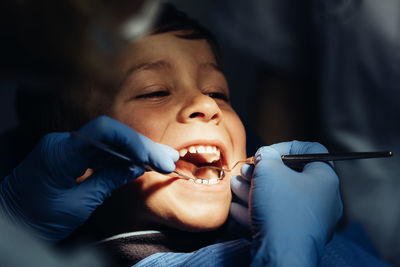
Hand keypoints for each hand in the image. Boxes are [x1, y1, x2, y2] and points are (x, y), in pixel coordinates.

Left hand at [0, 116, 178, 241]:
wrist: (12, 221)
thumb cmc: (37, 218)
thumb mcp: (77, 205)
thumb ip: (108, 181)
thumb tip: (135, 168)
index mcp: (61, 152)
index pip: (103, 131)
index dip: (130, 140)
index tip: (150, 157)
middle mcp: (65, 142)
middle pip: (111, 136)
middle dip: (141, 147)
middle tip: (167, 159)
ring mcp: (68, 148)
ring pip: (109, 143)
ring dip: (137, 152)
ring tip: (164, 160)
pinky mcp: (72, 156)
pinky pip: (101, 152)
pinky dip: (123, 158)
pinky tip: (143, 163)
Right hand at [230, 141, 341, 266]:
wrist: (281, 254)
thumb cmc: (280, 208)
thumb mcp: (269, 170)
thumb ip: (266, 156)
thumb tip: (265, 156)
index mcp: (325, 179)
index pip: (311, 150)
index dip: (285, 147)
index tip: (266, 153)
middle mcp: (323, 200)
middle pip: (291, 176)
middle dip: (263, 172)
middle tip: (246, 170)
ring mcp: (309, 220)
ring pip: (279, 198)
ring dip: (255, 189)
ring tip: (235, 185)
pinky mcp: (295, 236)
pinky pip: (275, 217)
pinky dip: (256, 210)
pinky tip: (237, 207)